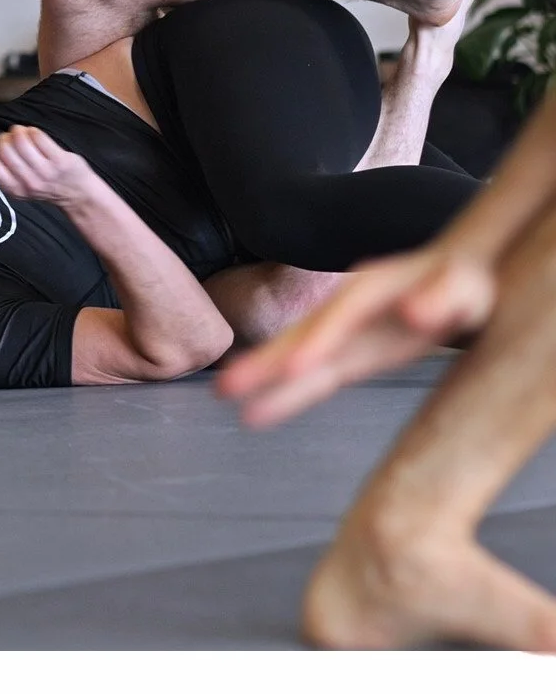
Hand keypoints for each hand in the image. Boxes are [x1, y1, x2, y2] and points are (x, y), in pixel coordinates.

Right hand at [0, 125, 95, 208]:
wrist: (77, 194)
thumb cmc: (43, 185)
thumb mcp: (16, 183)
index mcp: (13, 189)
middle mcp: (28, 182)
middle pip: (4, 147)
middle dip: (4, 137)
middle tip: (10, 139)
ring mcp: (45, 172)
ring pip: (21, 139)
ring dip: (19, 131)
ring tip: (22, 134)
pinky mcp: (59, 160)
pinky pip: (38, 136)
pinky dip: (33, 131)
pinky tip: (35, 135)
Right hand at [217, 244, 496, 427]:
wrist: (462, 279)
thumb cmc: (469, 282)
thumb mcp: (467, 285)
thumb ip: (445, 295)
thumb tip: (416, 311)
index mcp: (377, 287)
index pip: (345, 313)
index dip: (320, 338)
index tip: (293, 366)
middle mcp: (350, 309)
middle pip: (304, 333)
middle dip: (267, 360)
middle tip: (227, 384)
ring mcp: (346, 333)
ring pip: (299, 358)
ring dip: (264, 378)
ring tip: (224, 396)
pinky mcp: (351, 355)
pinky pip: (315, 378)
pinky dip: (286, 395)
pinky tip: (256, 414)